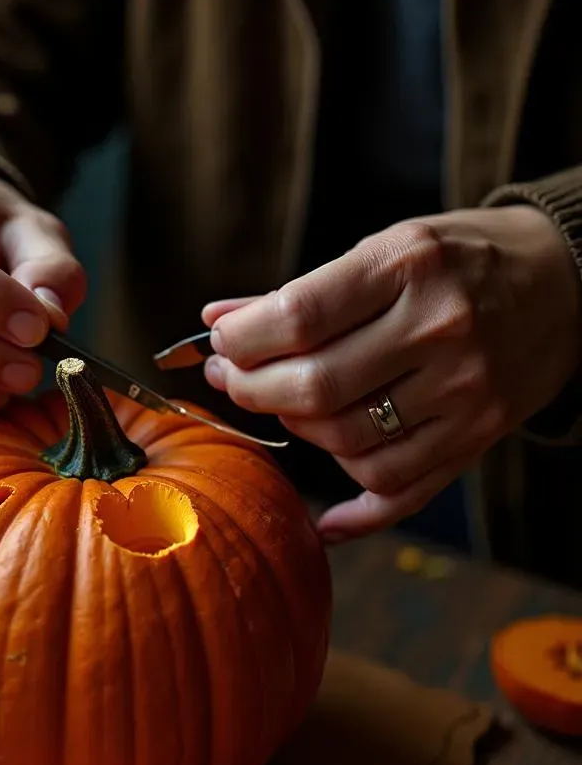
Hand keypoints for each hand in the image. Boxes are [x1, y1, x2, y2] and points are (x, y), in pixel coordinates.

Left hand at [203, 207, 581, 540]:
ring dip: (294, 428)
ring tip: (282, 404)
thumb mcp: (385, 250)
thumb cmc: (458, 262)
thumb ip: (302, 292)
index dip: (242, 340)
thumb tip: (217, 318)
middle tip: (234, 378)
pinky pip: (395, 488)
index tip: (223, 342)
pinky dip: (349, 510)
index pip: (298, 317)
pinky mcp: (476, 437)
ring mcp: (464, 391)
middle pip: (314, 386)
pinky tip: (321, 515)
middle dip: (252, 388)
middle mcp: (441, 330)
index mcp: (410, 267)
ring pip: (344, 439)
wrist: (567, 281)